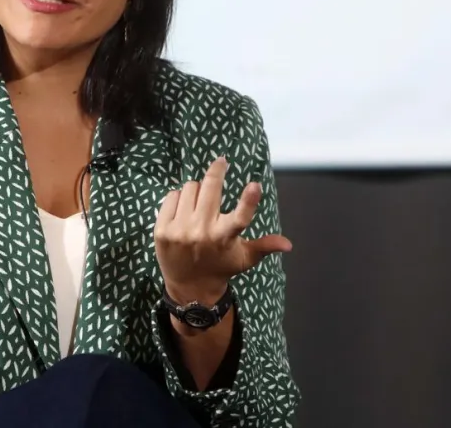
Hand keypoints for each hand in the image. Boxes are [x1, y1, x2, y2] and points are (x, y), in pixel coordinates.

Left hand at [154, 157, 291, 304]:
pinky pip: (171, 196)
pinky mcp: (161, 229)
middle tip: (221, 162)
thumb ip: (265, 246)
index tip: (254, 185)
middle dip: (217, 171)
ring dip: (197, 189)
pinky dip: (179, 197)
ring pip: (190, 187)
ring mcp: (179, 230)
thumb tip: (289, 244)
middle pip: (210, 189)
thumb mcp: (245, 258)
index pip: (240, 217)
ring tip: (201, 200)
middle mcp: (202, 232)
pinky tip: (184, 207)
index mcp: (225, 238)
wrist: (189, 287)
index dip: (248, 200)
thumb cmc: (221, 267)